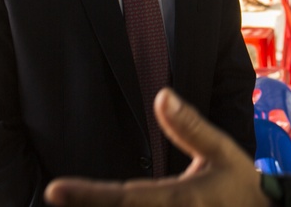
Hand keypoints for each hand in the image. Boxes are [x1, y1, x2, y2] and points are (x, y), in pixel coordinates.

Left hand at [45, 89, 269, 206]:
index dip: (89, 196)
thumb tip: (161, 95)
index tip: (54, 190)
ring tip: (67, 202)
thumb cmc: (239, 184)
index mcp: (180, 199)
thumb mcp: (221, 150)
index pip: (126, 198)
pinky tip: (99, 206)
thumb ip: (189, 126)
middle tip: (51, 197)